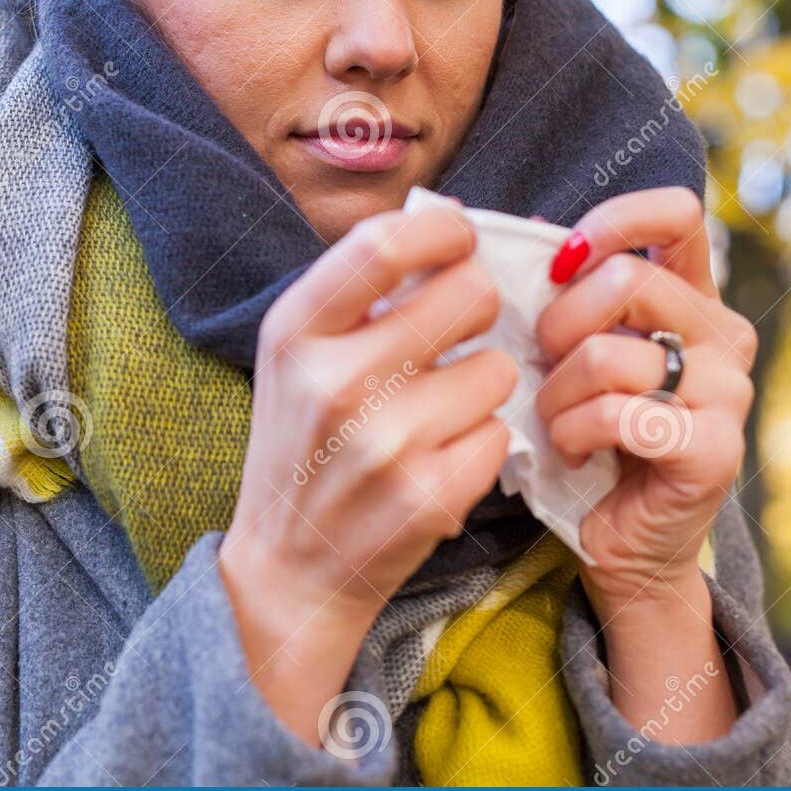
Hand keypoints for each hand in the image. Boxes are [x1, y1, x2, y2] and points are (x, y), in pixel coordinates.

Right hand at [220, 204, 517, 747]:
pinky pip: (502, 434)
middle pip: (468, 295)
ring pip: (497, 369)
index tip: (459, 242)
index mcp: (293, 333)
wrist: (288, 571)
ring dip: (482, 385)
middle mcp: (333, 383)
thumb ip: (359, 292)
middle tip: (458, 333)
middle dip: (479, 308)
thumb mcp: (298, 357)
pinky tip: (442, 459)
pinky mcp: (430, 496)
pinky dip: (484, 443)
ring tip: (437, 412)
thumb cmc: (301, 448)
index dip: (442, 232)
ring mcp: (384, 443)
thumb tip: (448, 219)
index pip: (384, 244)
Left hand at [534, 187, 757, 616]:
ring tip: (556, 420)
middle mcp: (723, 337)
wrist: (624, 544)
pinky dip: (574, 432)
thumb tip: (533, 233)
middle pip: (625, 280)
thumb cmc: (589, 439)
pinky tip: (574, 451)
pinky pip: (618, 414)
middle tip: (544, 367)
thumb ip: (570, 295)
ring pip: (609, 354)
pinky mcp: (714, 449)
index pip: (679, 215)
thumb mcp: (574, 354)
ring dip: (556, 392)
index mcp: (693, 300)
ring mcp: (728, 393)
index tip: (561, 263)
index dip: (615, 220)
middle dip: (558, 324)